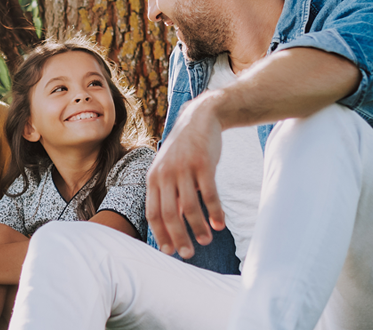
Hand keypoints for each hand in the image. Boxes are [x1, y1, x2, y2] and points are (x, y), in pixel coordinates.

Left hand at [146, 95, 225, 258]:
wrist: (200, 119)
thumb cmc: (184, 151)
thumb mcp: (169, 170)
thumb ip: (169, 195)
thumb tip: (173, 226)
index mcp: (153, 179)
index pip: (153, 213)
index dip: (161, 234)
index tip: (170, 252)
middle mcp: (165, 174)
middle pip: (170, 214)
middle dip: (179, 237)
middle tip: (189, 253)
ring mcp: (183, 168)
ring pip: (190, 206)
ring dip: (198, 227)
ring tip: (207, 240)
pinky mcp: (203, 163)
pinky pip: (209, 194)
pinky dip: (214, 211)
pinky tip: (220, 224)